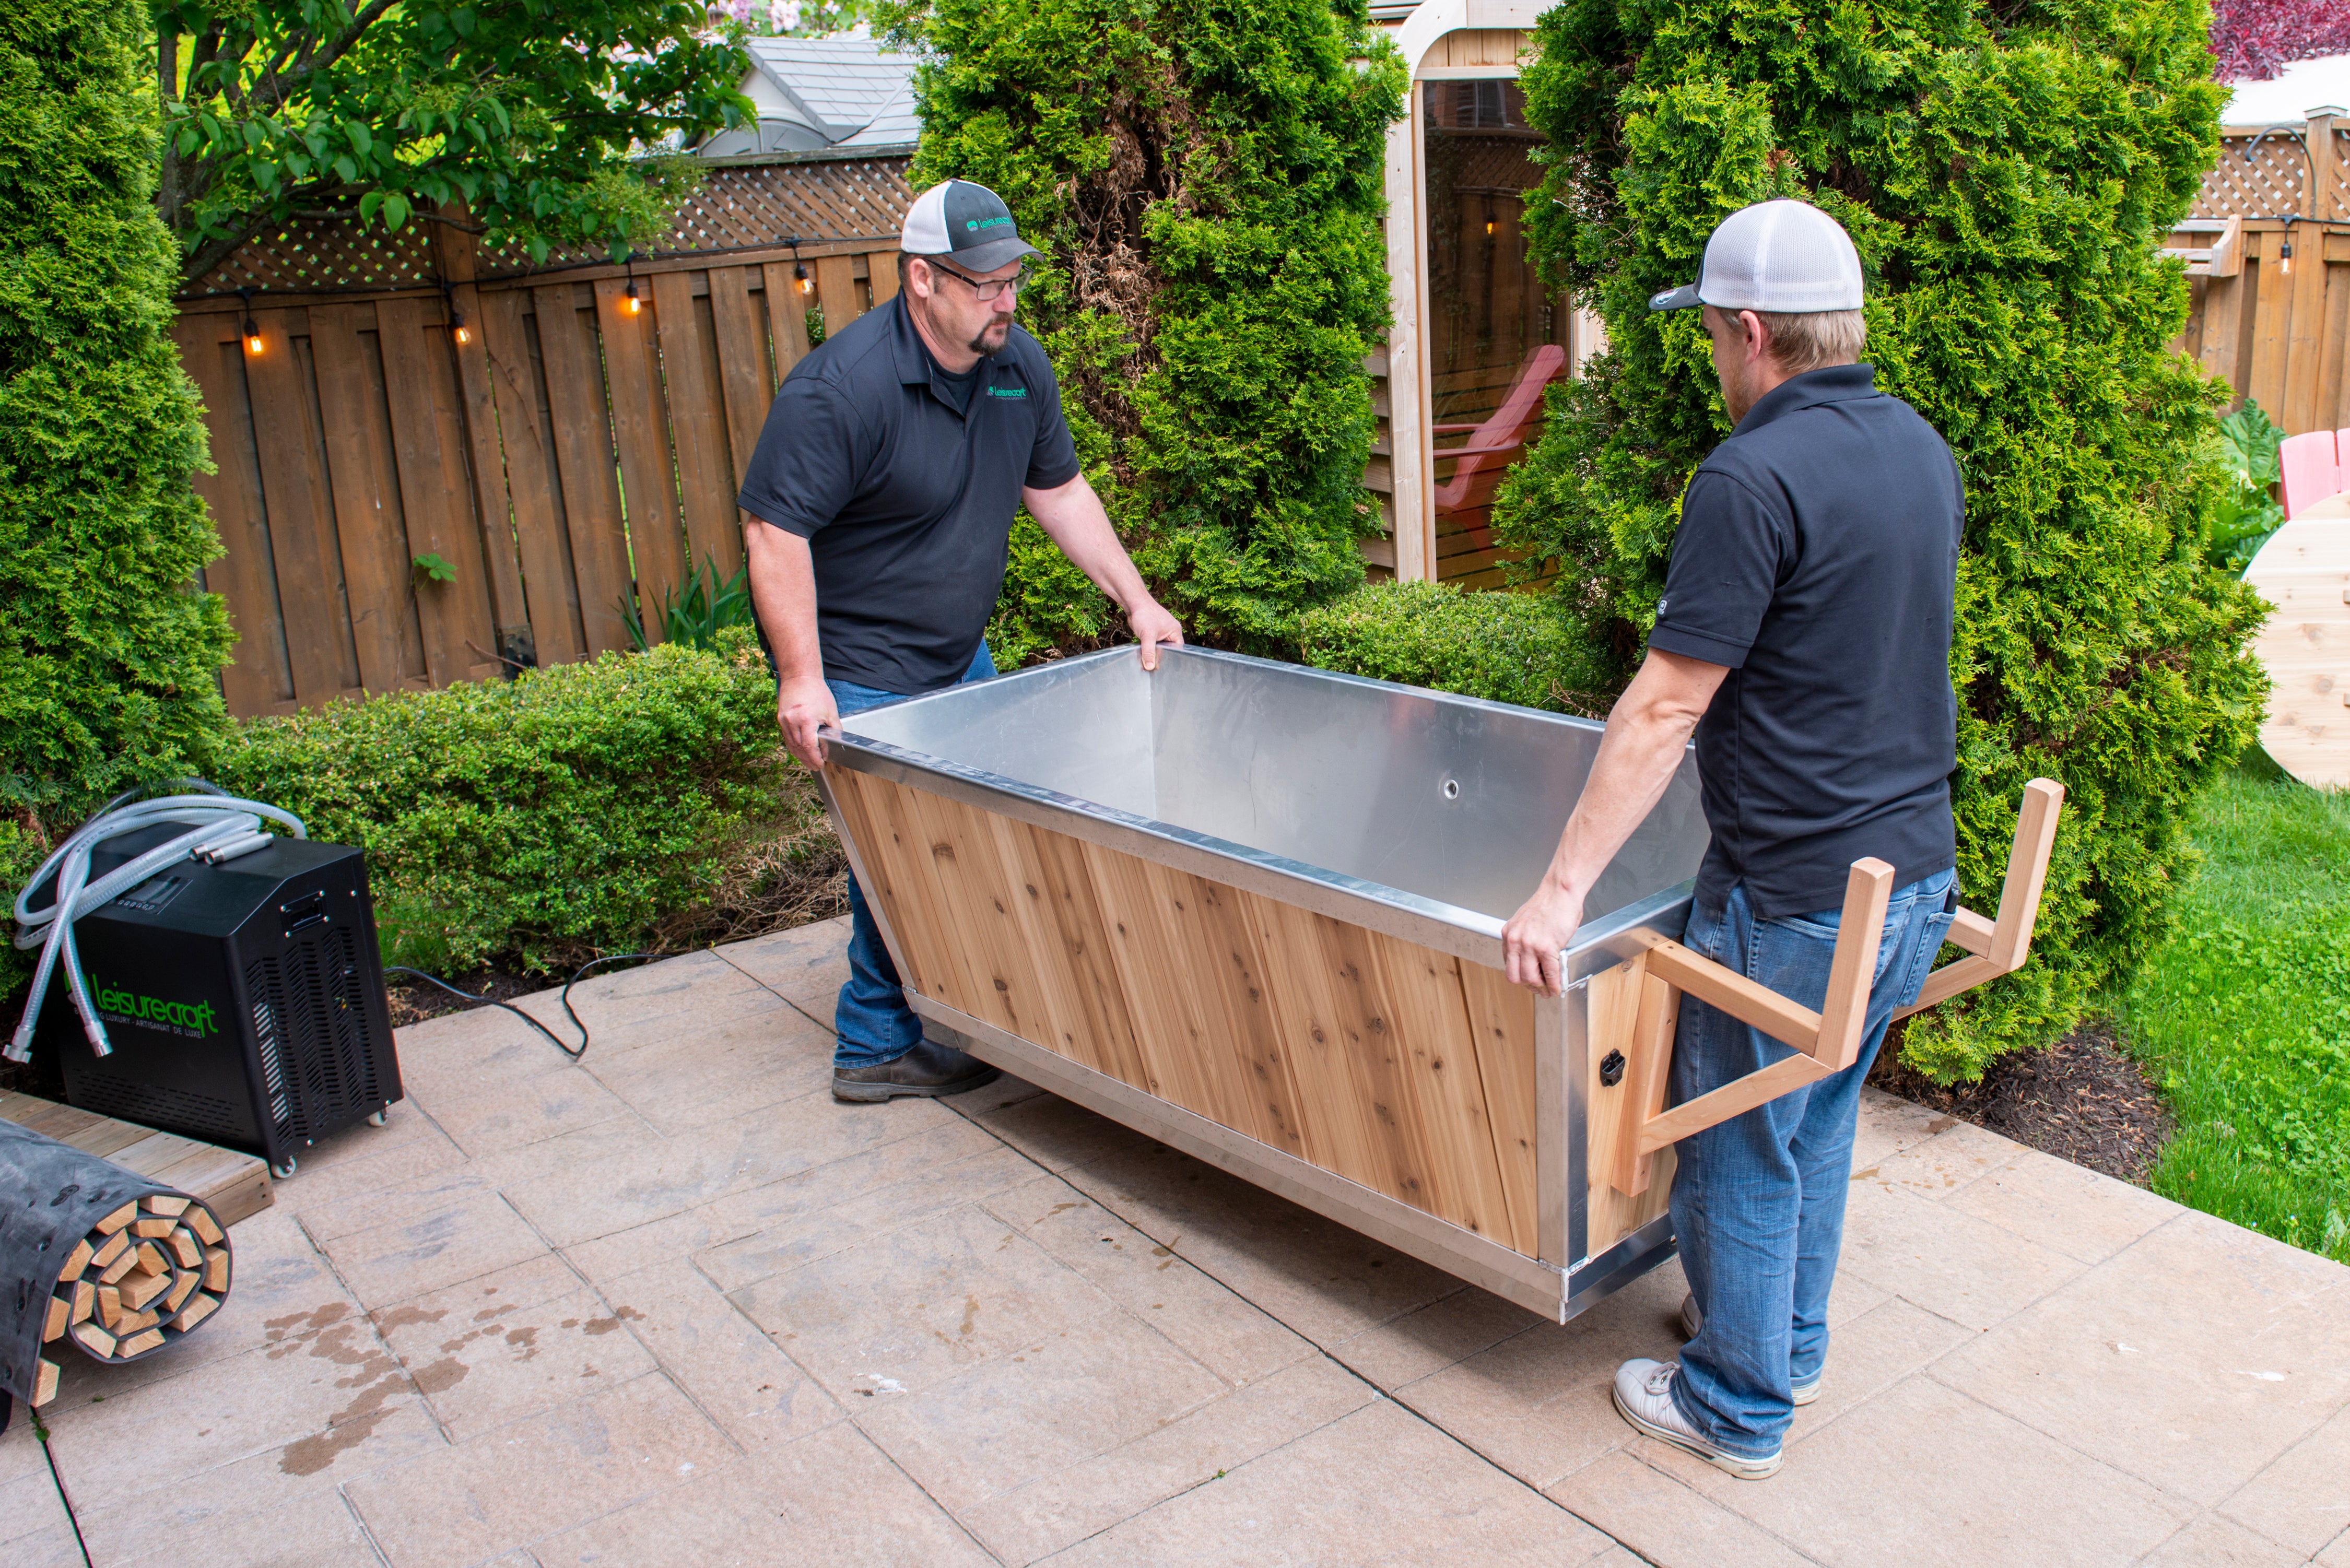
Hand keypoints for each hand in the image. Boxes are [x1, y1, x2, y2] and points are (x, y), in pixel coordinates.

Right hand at [777, 675, 838, 771]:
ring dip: (800, 756)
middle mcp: (792, 721)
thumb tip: (835, 745)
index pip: (809, 746)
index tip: (821, 764)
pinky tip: (801, 752)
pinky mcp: (780, 719)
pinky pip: (787, 738)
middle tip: (816, 767)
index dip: (815, 758)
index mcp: (805, 718)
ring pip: (792, 745)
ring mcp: (784, 720)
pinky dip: (794, 747)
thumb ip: (834, 730)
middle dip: (808, 760)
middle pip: (799, 748)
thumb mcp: (831, 711)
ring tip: (809, 763)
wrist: (799, 676)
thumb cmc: (816, 691)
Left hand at [1127, 597, 1183, 671]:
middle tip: (1154, 665)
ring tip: (1148, 659)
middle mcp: (1171, 631)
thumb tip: (1150, 666)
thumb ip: (1149, 652)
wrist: (1133, 603)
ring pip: (1159, 648)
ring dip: (1153, 652)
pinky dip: (1149, 648)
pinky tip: (1144, 653)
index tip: (1164, 667)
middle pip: (1168, 650)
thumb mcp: (1148, 635)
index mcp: (1175, 631)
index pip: (1178, 650)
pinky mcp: (1153, 632)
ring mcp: (1162, 632)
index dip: (1171, 658)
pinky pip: (1153, 644)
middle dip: (1161, 656)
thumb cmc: (1144, 614)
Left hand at [1502, 880, 1585, 995]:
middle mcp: (1515, 941)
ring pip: (1530, 978)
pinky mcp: (1547, 948)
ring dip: (1540, 988)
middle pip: (1515, 976)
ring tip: (1548, 991)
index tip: (1527, 980)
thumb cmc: (1549, 903)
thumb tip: (1532, 957)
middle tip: (1537, 989)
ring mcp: (1529, 945)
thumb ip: (1525, 939)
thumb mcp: (1526, 922)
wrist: (1560, 891)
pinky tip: (1557, 987)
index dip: (1519, 976)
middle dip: (1527, 986)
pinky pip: (1550, 973)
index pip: (1508, 964)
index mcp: (1508, 934)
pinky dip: (1554, 984)